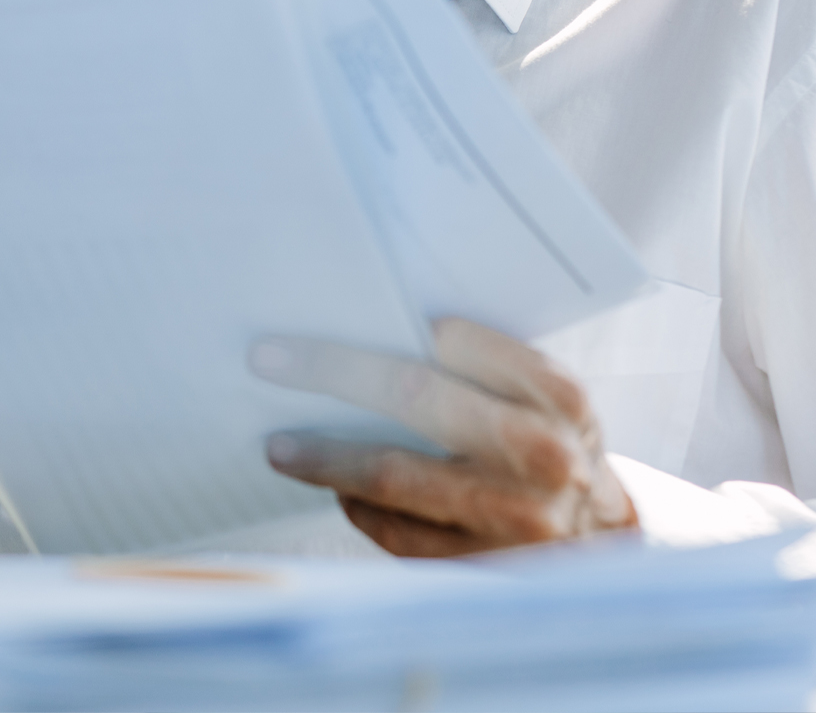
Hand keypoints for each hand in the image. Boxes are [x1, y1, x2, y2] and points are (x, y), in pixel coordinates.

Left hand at [250, 317, 637, 556]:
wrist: (604, 544)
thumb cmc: (551, 445)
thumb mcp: (544, 398)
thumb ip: (485, 367)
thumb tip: (375, 331)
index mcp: (556, 394)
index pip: (460, 342)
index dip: (394, 326)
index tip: (340, 309)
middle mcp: (540, 453)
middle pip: (414, 396)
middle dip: (333, 371)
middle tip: (271, 359)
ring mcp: (512, 517)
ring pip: (393, 474)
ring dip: (325, 455)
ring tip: (279, 445)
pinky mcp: (482, 567)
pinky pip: (397, 531)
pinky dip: (357, 505)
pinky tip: (335, 487)